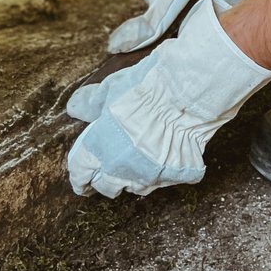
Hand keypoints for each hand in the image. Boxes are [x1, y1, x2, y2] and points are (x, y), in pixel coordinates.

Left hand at [67, 0, 270, 197]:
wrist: (195, 85)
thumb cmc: (153, 82)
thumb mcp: (115, 86)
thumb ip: (93, 102)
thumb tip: (76, 108)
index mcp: (101, 147)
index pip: (80, 171)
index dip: (79, 174)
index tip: (82, 176)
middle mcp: (122, 167)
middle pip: (105, 186)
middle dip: (104, 178)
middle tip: (109, 167)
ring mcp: (152, 173)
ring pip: (135, 187)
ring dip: (132, 177)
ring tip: (137, 160)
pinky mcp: (178, 173)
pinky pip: (165, 180)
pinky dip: (162, 172)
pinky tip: (164, 156)